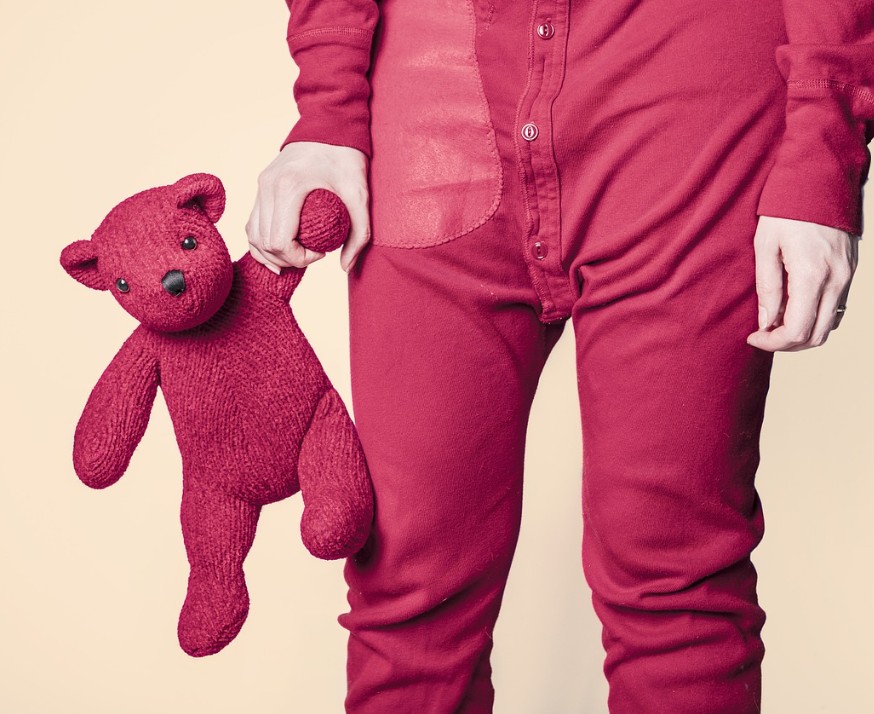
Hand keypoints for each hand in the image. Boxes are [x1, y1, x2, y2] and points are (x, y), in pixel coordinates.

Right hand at [246, 141, 370, 273]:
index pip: (280, 241)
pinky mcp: (262, 184)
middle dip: (286, 259)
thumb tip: (345, 266)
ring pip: (252, 234)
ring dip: (270, 254)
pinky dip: (261, 241)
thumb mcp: (359, 195)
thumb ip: (359, 233)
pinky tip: (279, 251)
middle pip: (264, 242)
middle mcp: (268, 186)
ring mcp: (261, 184)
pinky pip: (252, 222)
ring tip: (296, 257)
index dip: (298, 258)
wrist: (330, 121)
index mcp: (289, 187)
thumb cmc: (347, 156)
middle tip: (311, 256)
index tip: (321, 253)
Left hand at [747, 215, 859, 351]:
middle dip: (786, 344)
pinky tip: (794, 310)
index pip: (797, 330)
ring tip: (774, 324)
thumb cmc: (786, 209)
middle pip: (816, 336)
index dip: (772, 342)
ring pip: (829, 326)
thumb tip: (766, 322)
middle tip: (761, 336)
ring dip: (803, 334)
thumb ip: (767, 287)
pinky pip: (837, 309)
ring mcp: (848, 276)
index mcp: (812, 275)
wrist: (821, 178)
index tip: (752, 337)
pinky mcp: (851, 271)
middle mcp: (837, 280)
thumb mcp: (765, 246)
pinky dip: (816, 319)